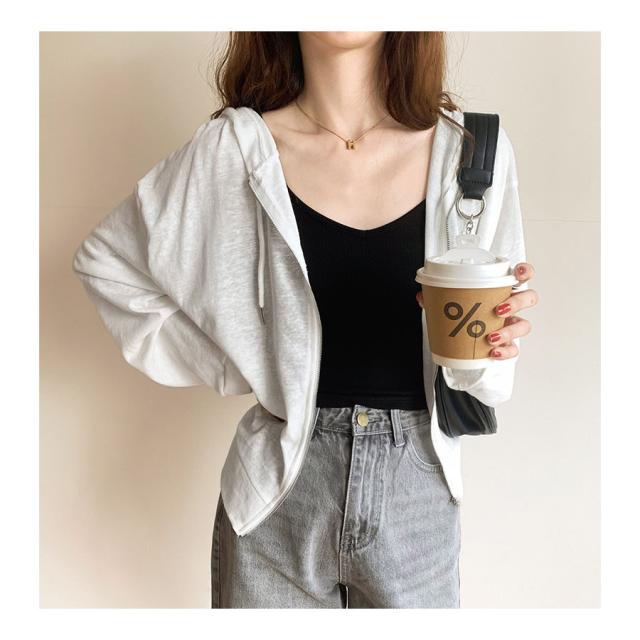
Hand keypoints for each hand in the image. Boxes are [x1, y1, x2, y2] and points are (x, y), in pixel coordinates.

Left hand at [415, 262, 537, 359]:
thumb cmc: (466, 313)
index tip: (517, 273)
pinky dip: (505, 351)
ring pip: (524, 326)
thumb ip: (437, 297)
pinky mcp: (508, 344)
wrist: (463, 339)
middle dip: (518, 302)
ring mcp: (511, 325)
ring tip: (491, 337)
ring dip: (509, 331)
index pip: (522, 275)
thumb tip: (423, 296)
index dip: (524, 271)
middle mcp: (511, 306)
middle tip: (498, 309)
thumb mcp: (451, 302)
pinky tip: (493, 352)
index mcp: (501, 290)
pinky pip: (514, 349)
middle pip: (529, 298)